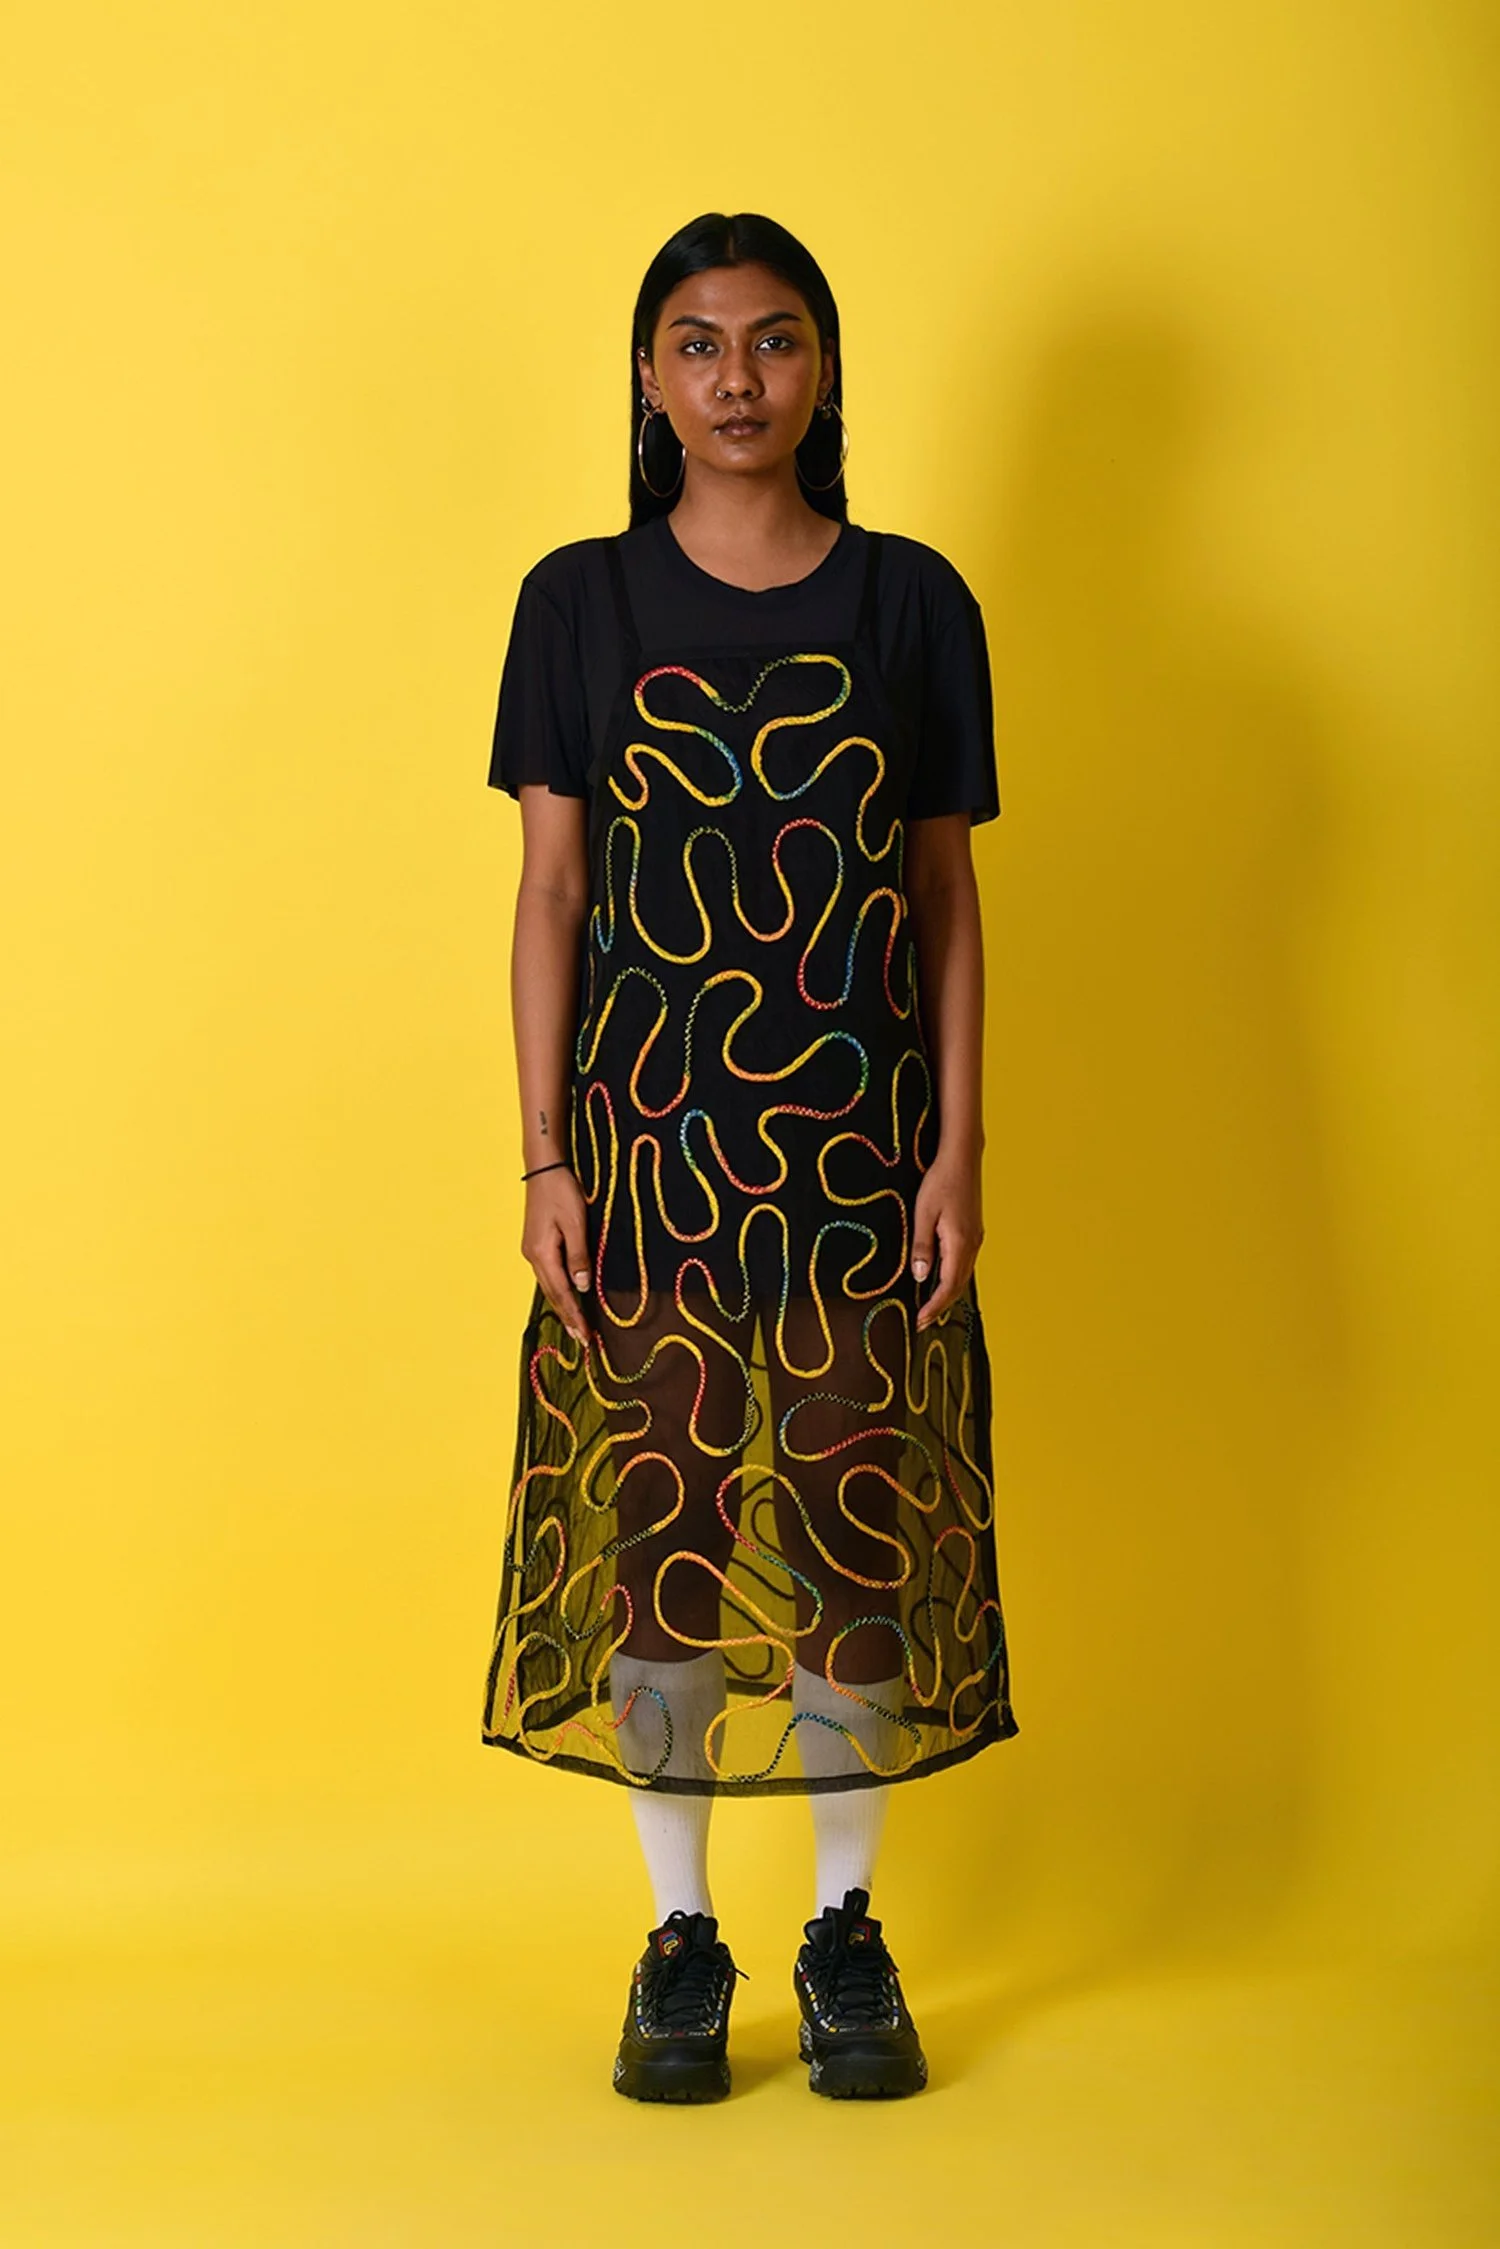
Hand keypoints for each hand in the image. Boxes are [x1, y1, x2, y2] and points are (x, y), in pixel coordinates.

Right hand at [521, 1167, 592, 1343]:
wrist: (543, 1168)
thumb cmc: (562, 1192)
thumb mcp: (576, 1223)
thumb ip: (579, 1255)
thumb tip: (581, 1286)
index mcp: (542, 1254)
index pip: (562, 1293)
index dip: (574, 1315)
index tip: (585, 1336)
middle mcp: (533, 1257)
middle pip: (553, 1294)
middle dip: (568, 1318)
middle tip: (583, 1341)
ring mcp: (532, 1251)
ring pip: (550, 1286)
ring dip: (563, 1306)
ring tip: (575, 1327)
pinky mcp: (536, 1245)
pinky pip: (549, 1275)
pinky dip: (559, 1291)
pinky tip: (566, 1298)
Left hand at [911, 1150, 983, 1330]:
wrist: (962, 1157)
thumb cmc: (940, 1182)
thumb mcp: (923, 1214)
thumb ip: (923, 1246)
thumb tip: (921, 1277)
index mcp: (960, 1243)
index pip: (948, 1285)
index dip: (934, 1306)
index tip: (921, 1321)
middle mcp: (972, 1244)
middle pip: (958, 1285)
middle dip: (941, 1305)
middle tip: (923, 1322)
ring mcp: (975, 1237)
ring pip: (962, 1274)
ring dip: (947, 1292)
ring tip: (930, 1306)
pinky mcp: (973, 1230)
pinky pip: (964, 1262)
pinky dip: (952, 1277)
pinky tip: (941, 1278)